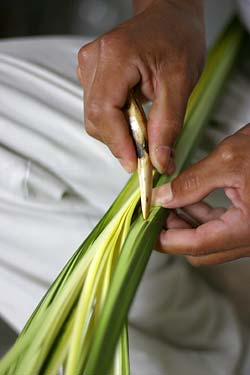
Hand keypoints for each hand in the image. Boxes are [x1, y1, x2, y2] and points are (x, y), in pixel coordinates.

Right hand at [77, 0, 204, 172]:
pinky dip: (116, 122)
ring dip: (119, 133)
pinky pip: (98, 109)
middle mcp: (94, 60)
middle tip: (147, 152)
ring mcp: (89, 66)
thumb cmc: (177, 38)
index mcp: (115, 56)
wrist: (169, 16)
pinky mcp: (92, 74)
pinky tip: (134, 116)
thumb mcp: (181, 82)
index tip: (135, 165)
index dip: (118, 143)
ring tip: (144, 128)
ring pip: (95, 118)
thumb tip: (159, 161)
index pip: (104, 112)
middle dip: (120, 141)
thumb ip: (168, 125)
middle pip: (95, 119)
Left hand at [153, 124, 249, 265]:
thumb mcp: (229, 160)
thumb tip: (162, 198)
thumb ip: (192, 182)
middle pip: (201, 249)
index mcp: (247, 229)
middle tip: (155, 213)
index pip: (195, 246)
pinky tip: (189, 198)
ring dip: (186, 223)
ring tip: (168, 202)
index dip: (165, 240)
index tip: (144, 230)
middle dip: (174, 233)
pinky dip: (201, 215)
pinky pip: (221, 226)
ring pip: (210, 239)